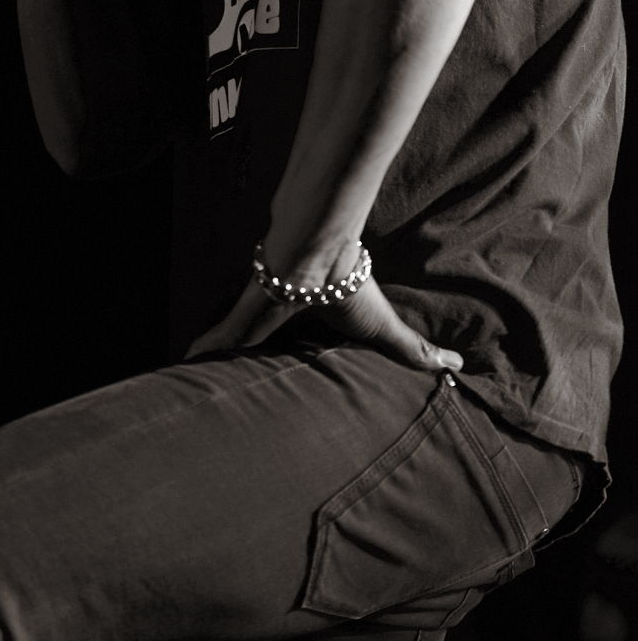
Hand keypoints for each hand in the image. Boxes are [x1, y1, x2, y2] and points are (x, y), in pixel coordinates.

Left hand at [184, 268, 463, 373]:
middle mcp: (277, 311)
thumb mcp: (386, 331)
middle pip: (249, 342)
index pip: (284, 340)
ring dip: (212, 355)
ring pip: (229, 338)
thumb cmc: (350, 287)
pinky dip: (206, 349)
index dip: (274, 355)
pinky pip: (222, 335)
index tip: (259, 377)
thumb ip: (417, 349)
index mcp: (304, 318)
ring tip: (189, 379)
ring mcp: (257, 306)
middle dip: (233, 359)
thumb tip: (458, 364)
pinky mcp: (246, 307)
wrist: (321, 255)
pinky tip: (183, 364)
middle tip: (211, 384)